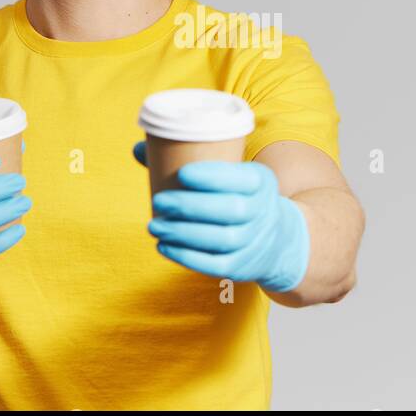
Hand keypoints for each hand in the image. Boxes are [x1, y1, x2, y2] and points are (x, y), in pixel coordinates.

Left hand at [133, 141, 309, 292]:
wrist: (276, 238)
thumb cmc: (236, 195)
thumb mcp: (230, 173)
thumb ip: (187, 158)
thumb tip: (139, 148)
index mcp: (260, 182)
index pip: (242, 179)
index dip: (213, 177)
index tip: (181, 173)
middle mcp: (263, 212)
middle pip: (230, 210)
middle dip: (190, 206)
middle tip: (158, 202)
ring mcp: (253, 242)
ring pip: (220, 239)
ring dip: (183, 233)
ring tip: (154, 225)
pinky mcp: (240, 267)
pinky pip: (214, 265)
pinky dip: (186, 257)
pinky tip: (163, 246)